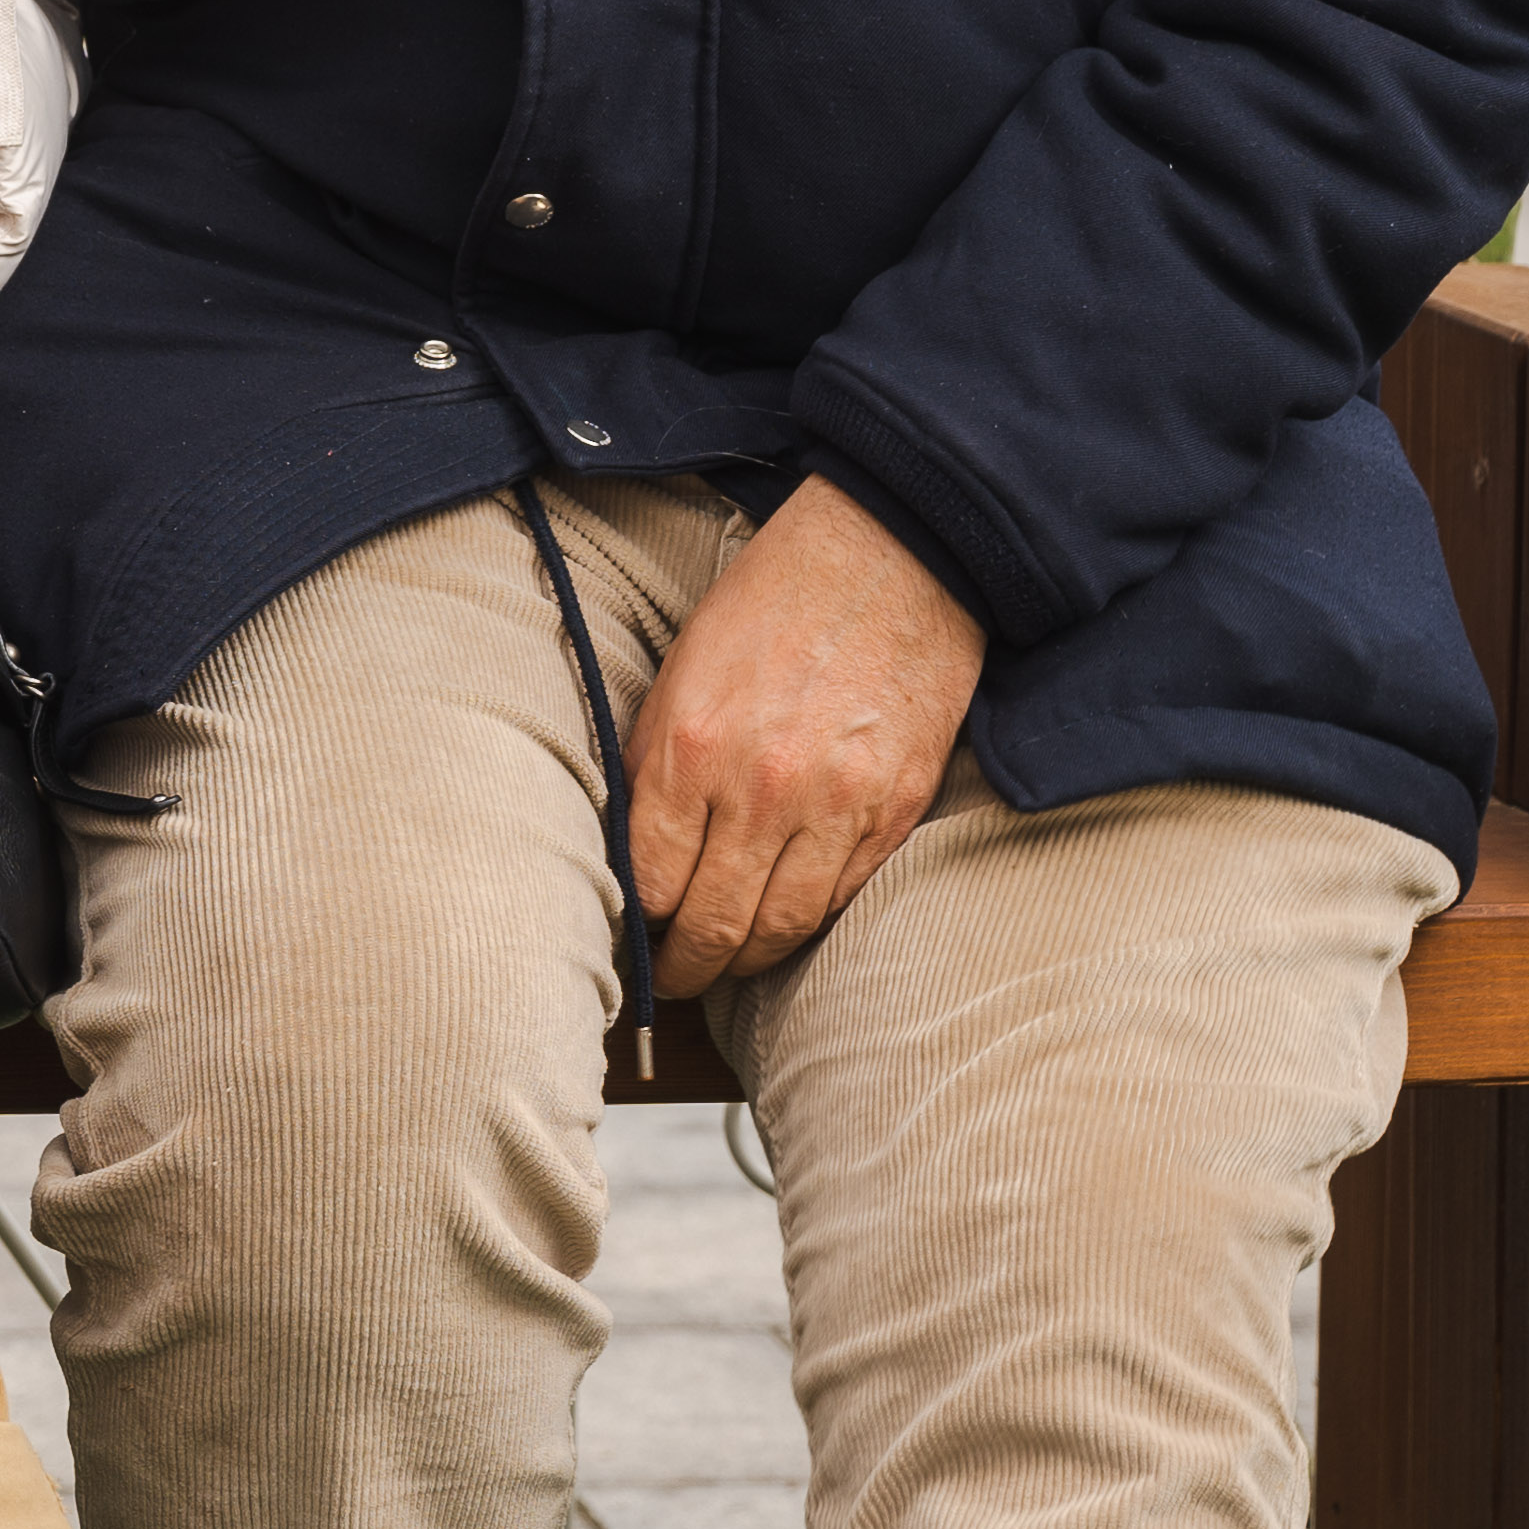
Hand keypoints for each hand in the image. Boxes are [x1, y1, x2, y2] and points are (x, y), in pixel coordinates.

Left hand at [622, 475, 985, 1001]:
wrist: (894, 549)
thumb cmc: (778, 598)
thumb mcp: (685, 667)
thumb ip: (657, 762)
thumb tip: (633, 849)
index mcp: (690, 746)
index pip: (648, 883)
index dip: (639, 926)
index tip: (636, 941)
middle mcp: (760, 787)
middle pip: (711, 925)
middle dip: (687, 966)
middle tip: (677, 978)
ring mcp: (836, 804)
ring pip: (780, 928)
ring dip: (748, 959)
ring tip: (729, 963)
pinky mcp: (894, 809)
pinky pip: (841, 897)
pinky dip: (810, 919)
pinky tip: (788, 919)